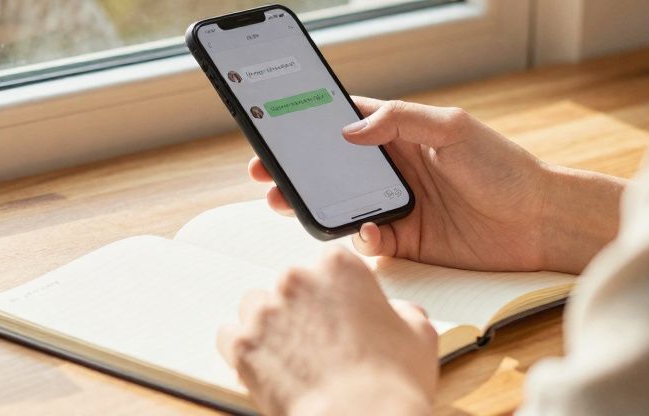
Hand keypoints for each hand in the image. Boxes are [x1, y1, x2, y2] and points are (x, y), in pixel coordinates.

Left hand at [217, 247, 437, 415]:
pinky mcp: (242, 344)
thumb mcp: (418, 334)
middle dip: (302, 309)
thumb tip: (401, 313)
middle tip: (321, 342)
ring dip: (269, 325)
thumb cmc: (390, 382)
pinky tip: (266, 365)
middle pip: (290, 285)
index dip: (334, 292)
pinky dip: (244, 350)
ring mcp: (265, 312)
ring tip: (292, 355)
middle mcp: (296, 280)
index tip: (339, 311)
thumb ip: (403, 312)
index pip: (327, 265)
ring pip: (256, 307)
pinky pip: (230, 337)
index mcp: (338, 266)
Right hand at [250, 97, 623, 272]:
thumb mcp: (453, 128)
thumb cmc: (503, 167)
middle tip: (264, 171)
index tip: (276, 124)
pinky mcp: (407, 241)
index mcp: (402, 134)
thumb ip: (400, 121)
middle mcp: (395, 168)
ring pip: (341, 204)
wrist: (540, 221)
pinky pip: (368, 241)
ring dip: (312, 204)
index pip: (345, 122)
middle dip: (296, 168)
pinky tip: (366, 232)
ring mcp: (398, 205)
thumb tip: (349, 129)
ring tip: (284, 202)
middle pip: (332, 166)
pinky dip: (359, 238)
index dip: (309, 123)